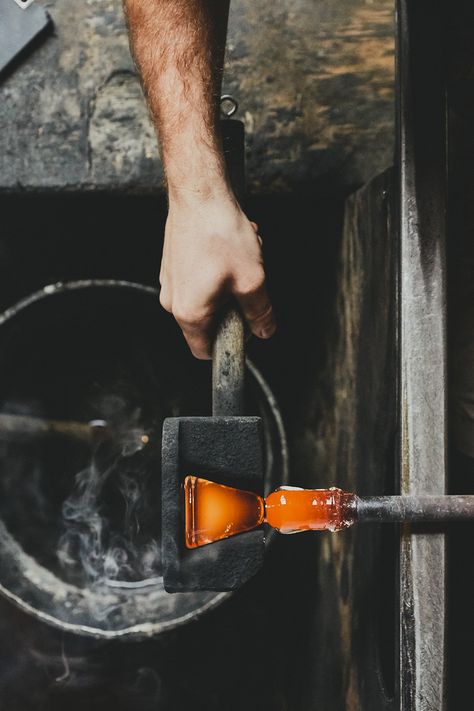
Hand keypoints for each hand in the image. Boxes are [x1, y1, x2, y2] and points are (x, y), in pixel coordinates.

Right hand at [159, 192, 275, 358]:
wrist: (199, 192)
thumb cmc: (220, 233)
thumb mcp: (252, 280)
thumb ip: (260, 313)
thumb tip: (265, 331)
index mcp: (189, 313)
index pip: (205, 351)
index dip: (230, 343)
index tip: (246, 326)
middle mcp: (172, 301)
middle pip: (209, 322)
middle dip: (233, 306)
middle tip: (248, 281)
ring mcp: (170, 281)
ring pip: (208, 297)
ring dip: (229, 283)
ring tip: (241, 259)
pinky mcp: (173, 264)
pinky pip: (200, 278)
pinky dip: (219, 269)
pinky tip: (229, 247)